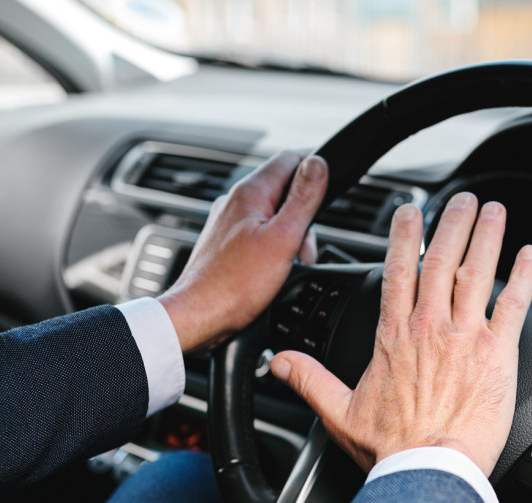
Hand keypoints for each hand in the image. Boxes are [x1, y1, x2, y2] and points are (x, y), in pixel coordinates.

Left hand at [157, 150, 327, 353]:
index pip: (289, 158)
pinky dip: (274, 244)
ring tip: (291, 262)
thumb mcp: (283, 237)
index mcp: (250, 192)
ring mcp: (227, 221)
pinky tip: (275, 267)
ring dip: (290, 233)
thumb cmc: (236, 283)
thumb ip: (303, 198)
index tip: (331, 182)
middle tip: (307, 246)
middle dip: (304, 213)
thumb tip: (317, 164)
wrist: (200, 314)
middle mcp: (235, 201)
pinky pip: (258, 231)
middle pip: (283, 188)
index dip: (315, 166)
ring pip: (271, 212)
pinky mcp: (225, 242)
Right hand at [271, 192, 531, 475]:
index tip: (411, 211)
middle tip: (464, 199)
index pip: (398, 270)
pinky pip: (514, 304)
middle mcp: (431, 327)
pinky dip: (524, 275)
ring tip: (494, 210)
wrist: (430, 470)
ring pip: (478, 271)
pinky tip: (530, 254)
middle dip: (453, 223)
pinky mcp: (498, 354)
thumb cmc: (391, 448)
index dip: (405, 235)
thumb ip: (310, 379)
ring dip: (487, 236)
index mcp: (394, 336)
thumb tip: (280, 361)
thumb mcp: (339, 412)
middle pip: (442, 260)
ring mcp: (467, 336)